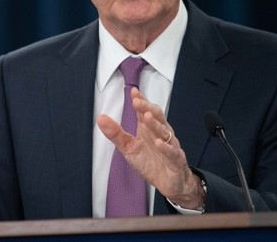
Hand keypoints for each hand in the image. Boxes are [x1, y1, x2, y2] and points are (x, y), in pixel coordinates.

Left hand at [96, 87, 203, 208]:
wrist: (169, 183)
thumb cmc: (150, 162)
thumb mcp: (129, 147)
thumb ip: (116, 133)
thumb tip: (100, 118)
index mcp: (148, 129)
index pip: (145, 111)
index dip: (140, 101)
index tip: (133, 92)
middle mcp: (160, 134)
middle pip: (156, 117)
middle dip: (147, 108)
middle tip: (137, 101)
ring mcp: (169, 146)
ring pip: (164, 132)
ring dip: (155, 124)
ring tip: (146, 117)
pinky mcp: (176, 160)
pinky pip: (172, 152)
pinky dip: (165, 147)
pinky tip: (158, 142)